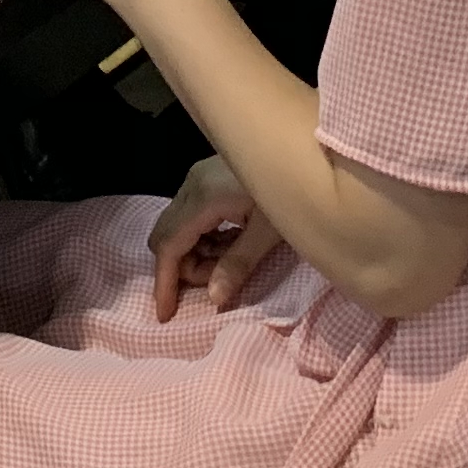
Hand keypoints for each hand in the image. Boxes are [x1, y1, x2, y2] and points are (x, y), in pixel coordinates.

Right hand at [148, 155, 290, 321]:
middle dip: (182, 268)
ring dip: (194, 254)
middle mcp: (192, 184)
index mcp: (204, 197)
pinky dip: (201, 238)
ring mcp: (197, 178)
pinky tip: (228, 244)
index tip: (165, 314)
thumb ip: (238, 264)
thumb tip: (213, 298)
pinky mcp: (206, 178)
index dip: (164, 282)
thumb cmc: (293, 188)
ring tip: (228, 263)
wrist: (304, 152)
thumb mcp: (270, 232)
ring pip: (176, 227)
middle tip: (215, 281)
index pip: (169, 245)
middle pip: (166, 236)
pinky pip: (189, 216)